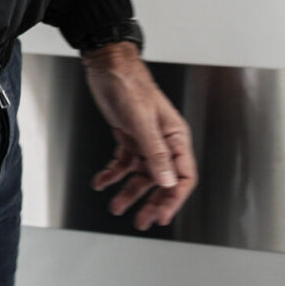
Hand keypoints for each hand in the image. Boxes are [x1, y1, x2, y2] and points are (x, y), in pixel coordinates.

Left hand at [83, 42, 197, 229]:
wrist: (106, 64)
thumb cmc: (129, 84)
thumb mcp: (142, 122)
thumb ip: (156, 153)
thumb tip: (167, 182)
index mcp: (175, 137)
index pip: (183, 176)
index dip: (174, 199)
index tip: (162, 216)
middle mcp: (163, 141)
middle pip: (161, 180)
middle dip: (150, 202)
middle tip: (140, 221)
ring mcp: (145, 140)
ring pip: (140, 175)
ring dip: (128, 191)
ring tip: (115, 206)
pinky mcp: (128, 136)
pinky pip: (123, 162)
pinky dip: (112, 174)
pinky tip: (102, 182)